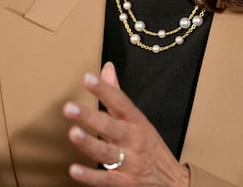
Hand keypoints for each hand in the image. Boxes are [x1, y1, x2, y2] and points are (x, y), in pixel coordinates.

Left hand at [63, 62, 189, 185]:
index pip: (120, 102)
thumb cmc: (151, 147)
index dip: (104, 90)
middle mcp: (132, 140)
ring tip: (73, 134)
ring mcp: (129, 162)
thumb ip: (117, 94)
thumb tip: (107, 68)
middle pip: (110, 126)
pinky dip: (90, 176)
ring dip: (89, 143)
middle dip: (90, 117)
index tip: (88, 79)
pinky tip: (74, 170)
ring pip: (106, 152)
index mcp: (136, 122)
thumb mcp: (138, 119)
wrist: (173, 182)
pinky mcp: (123, 183)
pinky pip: (104, 180)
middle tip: (70, 108)